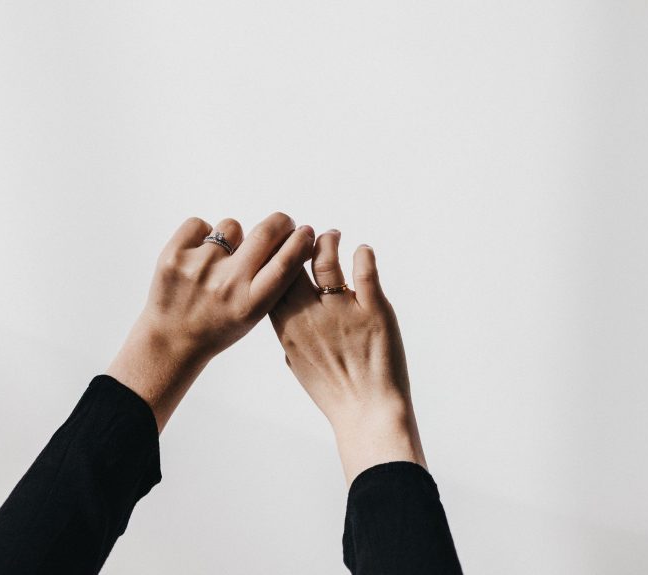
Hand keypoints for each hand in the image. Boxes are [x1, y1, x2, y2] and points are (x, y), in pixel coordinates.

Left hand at [107, 212, 314, 431]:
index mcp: (251, 304)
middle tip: (282, 223)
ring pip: (231, 226)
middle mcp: (227, 284)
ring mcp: (199, 268)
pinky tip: (197, 257)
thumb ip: (273, 279)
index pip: (287, 262)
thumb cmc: (219, 324)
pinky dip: (201, 235)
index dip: (301, 241)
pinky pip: (200, 224)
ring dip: (232, 237)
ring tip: (220, 261)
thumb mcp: (254, 313)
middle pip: (266, 233)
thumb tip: (295, 237)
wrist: (171, 341)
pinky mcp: (173, 256)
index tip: (306, 232)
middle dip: (281, 222)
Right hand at [269, 230, 427, 484]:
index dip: (276, 258)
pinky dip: (364, 254)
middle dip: (297, 241)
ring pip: (326, 258)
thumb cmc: (334, 394)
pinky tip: (363, 250)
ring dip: (328, 240)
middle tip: (306, 233)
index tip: (281, 246)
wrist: (369, 414)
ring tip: (333, 235)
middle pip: (294, 263)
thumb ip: (290, 339)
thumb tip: (286, 322)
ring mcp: (341, 311)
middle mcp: (310, 315)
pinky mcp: (374, 309)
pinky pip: (365, 271)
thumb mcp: (299, 366)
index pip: (273, 280)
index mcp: (288, 328)